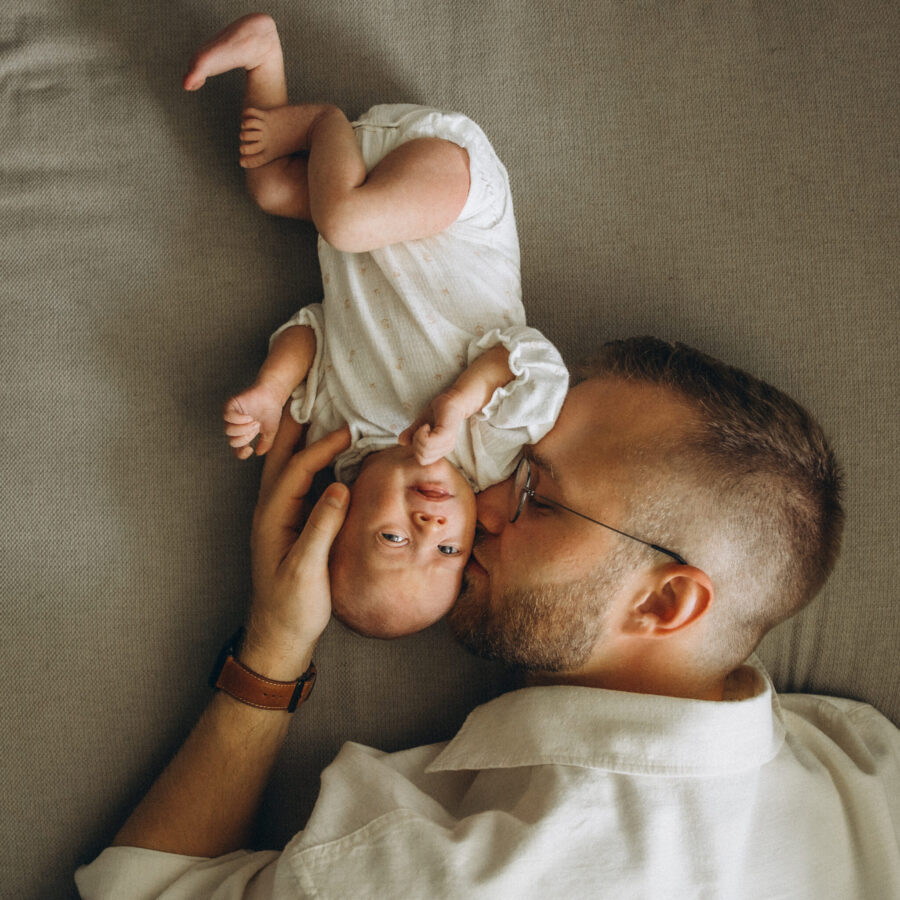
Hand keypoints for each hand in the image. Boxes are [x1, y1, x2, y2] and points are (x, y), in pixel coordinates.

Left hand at [244, 408, 351, 674]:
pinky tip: (331, 459)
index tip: (348, 431)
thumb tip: (340, 486)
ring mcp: (280, 518)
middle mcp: (271, 511)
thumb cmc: (292, 607)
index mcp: (272, 518)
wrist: (279, 637)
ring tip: (324, 418)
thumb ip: (321, 526)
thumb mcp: (307, 569)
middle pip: (282, 458)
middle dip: (298, 429)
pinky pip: (301, 485)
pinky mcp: (292, 527)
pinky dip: (314, 465)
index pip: (296, 470)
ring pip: (289, 469)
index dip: (320, 447)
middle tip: (317, 399)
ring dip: (304, 442)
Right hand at [398, 388, 467, 465]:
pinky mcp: (447, 434)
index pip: (422, 460)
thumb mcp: (420, 424)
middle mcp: (446, 449)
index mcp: (440, 450)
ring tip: (425, 426)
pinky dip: (422, 434)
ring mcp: (448, 443)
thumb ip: (411, 434)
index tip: (419, 433)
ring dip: (418, 437)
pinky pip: (428, 443)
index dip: (416, 448)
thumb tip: (401, 442)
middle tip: (421, 429)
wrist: (453, 399)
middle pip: (422, 458)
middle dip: (416, 443)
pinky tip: (426, 425)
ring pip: (424, 452)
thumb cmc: (438, 410)